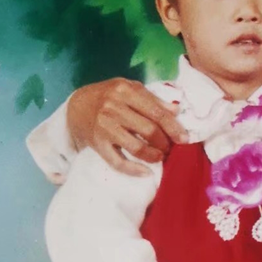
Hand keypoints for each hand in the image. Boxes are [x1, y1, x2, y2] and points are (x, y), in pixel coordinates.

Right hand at [67, 77, 187, 175]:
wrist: (77, 106)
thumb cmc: (109, 96)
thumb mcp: (129, 90)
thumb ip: (153, 99)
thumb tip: (176, 110)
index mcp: (125, 91)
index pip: (157, 112)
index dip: (174, 127)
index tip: (185, 139)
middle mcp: (113, 107)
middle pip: (149, 130)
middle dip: (164, 143)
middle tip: (169, 148)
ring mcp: (104, 126)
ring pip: (136, 147)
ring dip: (153, 156)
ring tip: (159, 157)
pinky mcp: (97, 143)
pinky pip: (118, 162)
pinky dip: (133, 170)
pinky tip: (145, 172)